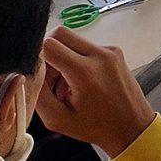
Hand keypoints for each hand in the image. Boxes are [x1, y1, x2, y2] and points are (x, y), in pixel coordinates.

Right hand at [36, 26, 155, 158]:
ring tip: (64, 85)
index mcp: (85, 71)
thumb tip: (29, 72)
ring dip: (62, 57)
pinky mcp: (115, 51)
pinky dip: (77, 59)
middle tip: (48, 76)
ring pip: (74, 40)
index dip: (37, 56)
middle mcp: (100, 55)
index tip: (37, 72)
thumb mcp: (57, 119)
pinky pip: (87, 46)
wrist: (131, 126)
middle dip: (48, 52)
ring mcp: (110, 50)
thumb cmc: (97, 126)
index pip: (49, 44)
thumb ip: (38, 93)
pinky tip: (79, 82)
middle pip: (61, 33)